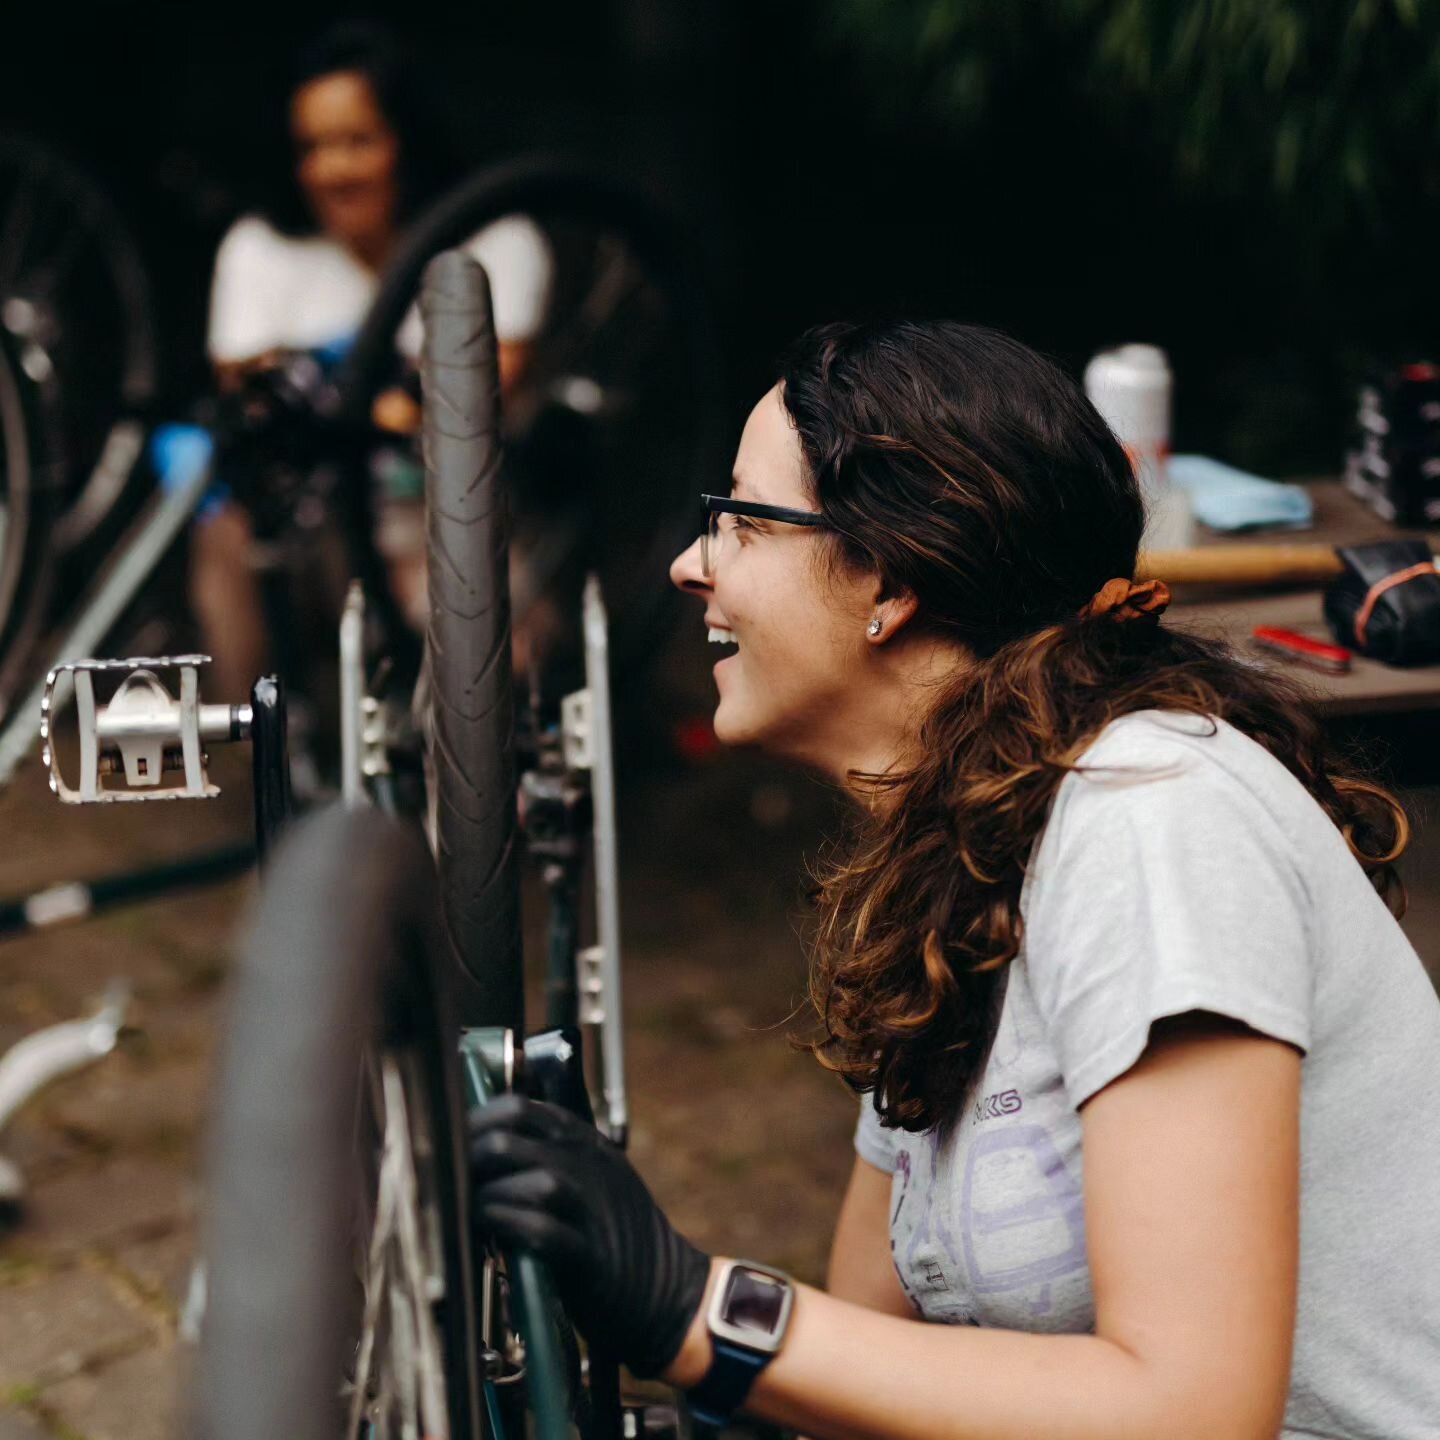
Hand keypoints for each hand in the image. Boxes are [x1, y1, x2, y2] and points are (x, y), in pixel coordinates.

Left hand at [470, 1094, 710, 1377]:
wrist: (666, 1289)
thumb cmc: (613, 1232)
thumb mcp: (592, 1176)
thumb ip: (548, 1153)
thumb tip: (478, 1145)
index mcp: (585, 1141)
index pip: (520, 1108)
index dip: (476, 1120)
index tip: (448, 1141)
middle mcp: (589, 1165)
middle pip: (515, 1140)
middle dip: (470, 1159)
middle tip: (448, 1182)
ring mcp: (593, 1208)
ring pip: (534, 1181)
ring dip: (489, 1195)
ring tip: (469, 1210)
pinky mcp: (592, 1256)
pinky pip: (544, 1231)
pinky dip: (510, 1227)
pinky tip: (492, 1230)